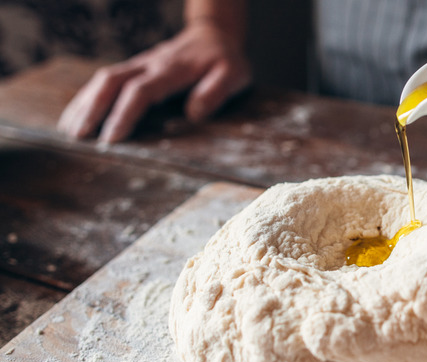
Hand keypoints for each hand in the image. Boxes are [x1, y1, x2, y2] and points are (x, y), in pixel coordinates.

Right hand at [57, 20, 250, 142]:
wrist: (213, 35)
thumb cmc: (225, 59)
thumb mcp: (233, 74)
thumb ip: (216, 91)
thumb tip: (194, 114)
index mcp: (171, 69)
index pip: (140, 91)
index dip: (124, 114)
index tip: (112, 138)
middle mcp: (149, 64)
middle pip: (110, 81)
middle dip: (92, 109)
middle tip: (78, 137)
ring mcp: (138, 64)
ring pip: (102, 79)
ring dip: (84, 104)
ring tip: (69, 131)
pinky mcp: (134, 68)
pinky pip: (105, 80)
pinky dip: (88, 97)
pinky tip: (77, 116)